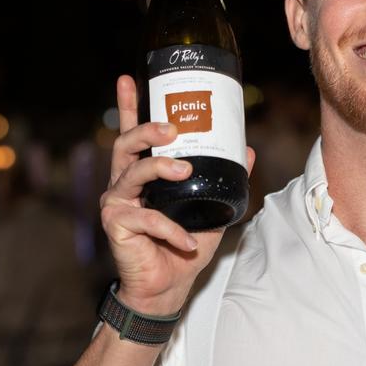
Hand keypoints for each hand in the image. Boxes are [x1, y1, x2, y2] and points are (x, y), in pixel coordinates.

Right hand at [99, 75, 254, 314]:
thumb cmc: (184, 246)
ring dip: (160, 168)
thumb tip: (249, 150)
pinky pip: (146, 219)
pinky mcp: (116, 225)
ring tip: (185, 170)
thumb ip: (226, 179)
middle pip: (126, 145)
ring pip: (132, 173)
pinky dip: (171, 228)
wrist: (167, 288)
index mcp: (142, 174)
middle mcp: (124, 183)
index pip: (133, 135)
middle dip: (147, 129)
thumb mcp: (212, 208)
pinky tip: (187, 240)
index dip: (129, 105)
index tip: (128, 77)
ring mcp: (116, 203)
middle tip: (171, 128)